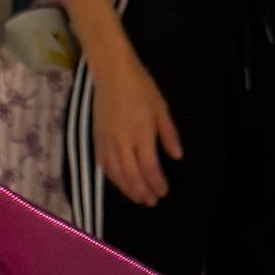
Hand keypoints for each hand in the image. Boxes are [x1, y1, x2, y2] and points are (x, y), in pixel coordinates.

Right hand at [91, 51, 181, 204]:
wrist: (112, 73)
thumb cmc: (140, 87)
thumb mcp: (161, 108)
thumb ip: (169, 134)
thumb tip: (177, 156)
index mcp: (141, 134)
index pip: (149, 168)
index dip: (157, 183)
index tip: (164, 191)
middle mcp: (123, 143)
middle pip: (132, 176)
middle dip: (143, 192)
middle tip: (152, 201)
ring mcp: (108, 143)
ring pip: (117, 175)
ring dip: (128, 190)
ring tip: (138, 198)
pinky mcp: (97, 141)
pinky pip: (104, 167)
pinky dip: (114, 179)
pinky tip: (121, 184)